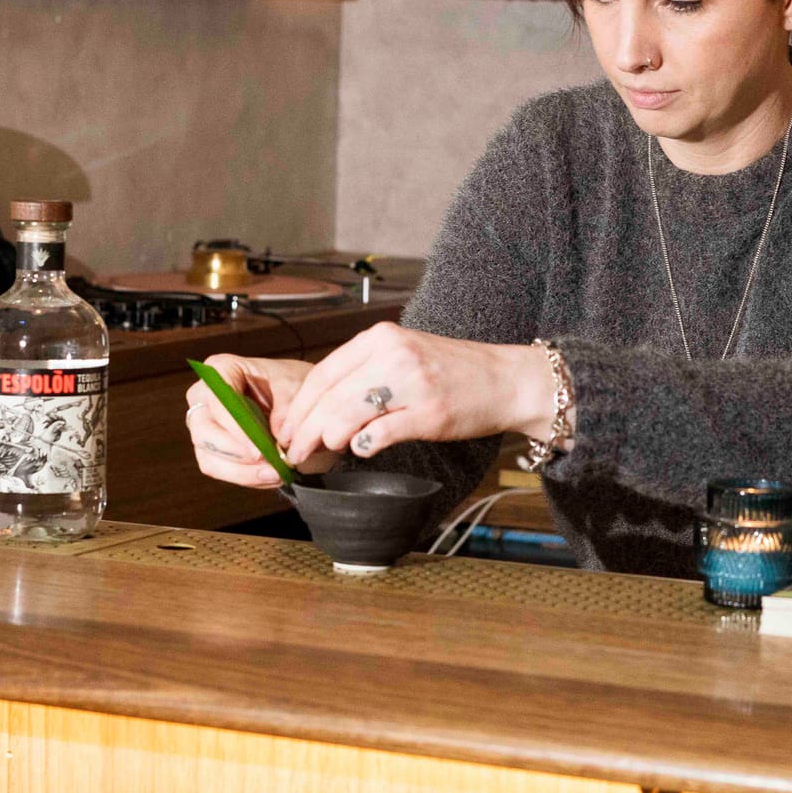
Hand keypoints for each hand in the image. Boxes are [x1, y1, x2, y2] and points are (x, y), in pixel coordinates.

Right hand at [183, 354, 338, 487]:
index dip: (235, 427)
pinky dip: (245, 477)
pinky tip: (271, 476)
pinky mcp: (210, 448)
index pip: (218, 399)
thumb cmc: (294, 387)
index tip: (259, 450)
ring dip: (243, 472)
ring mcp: (204, 424)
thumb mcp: (298, 388)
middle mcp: (204, 396)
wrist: (300, 404)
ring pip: (208, 457)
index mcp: (221, 369)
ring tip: (277, 474)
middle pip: (204, 431)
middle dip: (238, 455)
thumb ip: (287, 407)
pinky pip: (217, 469)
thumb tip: (277, 435)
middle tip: (272, 465)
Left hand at [276, 322, 555, 464]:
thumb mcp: (403, 355)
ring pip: (346, 415)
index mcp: (381, 337)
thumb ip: (364, 373)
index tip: (285, 429)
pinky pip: (380, 435)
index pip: (322, 373)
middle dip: (303, 429)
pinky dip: (362, 447)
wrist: (506, 380)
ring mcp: (412, 383)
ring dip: (325, 440)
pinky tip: (360, 451)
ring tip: (318, 455)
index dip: (297, 406)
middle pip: (328, 397)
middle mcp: (393, 354)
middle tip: (293, 452)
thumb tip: (317, 408)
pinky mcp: (429, 413)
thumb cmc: (452, 372)